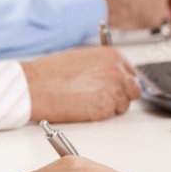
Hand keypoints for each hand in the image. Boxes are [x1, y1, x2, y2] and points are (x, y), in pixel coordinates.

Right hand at [21, 46, 139, 121]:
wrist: (37, 86)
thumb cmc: (52, 71)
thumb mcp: (82, 57)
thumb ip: (102, 64)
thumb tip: (109, 73)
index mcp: (112, 56)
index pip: (131, 72)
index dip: (123, 80)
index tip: (117, 85)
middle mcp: (117, 72)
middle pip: (133, 89)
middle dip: (122, 94)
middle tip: (105, 96)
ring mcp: (113, 92)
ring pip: (123, 105)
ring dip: (111, 106)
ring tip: (89, 101)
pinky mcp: (105, 110)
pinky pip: (110, 115)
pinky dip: (100, 114)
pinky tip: (84, 106)